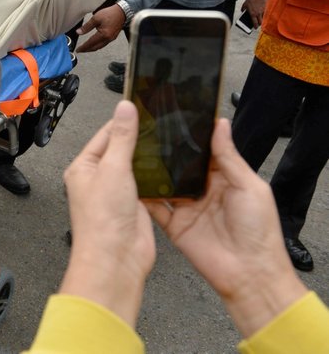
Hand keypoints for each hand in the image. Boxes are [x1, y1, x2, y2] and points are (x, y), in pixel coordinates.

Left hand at [60, 101, 154, 326]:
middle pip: (121, 149)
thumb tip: (124, 109)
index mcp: (83, 167)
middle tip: (160, 123)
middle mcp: (98, 179)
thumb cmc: (102, 221)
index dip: (124, 122)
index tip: (142, 108)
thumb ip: (122, 137)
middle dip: (139, 139)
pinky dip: (157, 175)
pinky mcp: (134, 205)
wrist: (116, 259)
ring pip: (135, 166)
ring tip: (168, 142)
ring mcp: (116, 192)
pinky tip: (170, 166)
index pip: (105, 135)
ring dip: (149, 158)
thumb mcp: (113, 169)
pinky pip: (147, 183)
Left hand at [76, 5, 125, 51]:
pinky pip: (104, 44)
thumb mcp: (95, 18)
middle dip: (87, 50)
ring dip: (92, 48)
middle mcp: (108, 39)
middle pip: (95, 47)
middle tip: (80, 50)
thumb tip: (79, 32)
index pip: (91, 43)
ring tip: (86, 48)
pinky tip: (94, 43)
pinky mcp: (113, 37)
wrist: (122, 12)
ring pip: (100, 46)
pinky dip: (97, 45)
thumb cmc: (110, 13)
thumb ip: (86, 27)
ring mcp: (111, 38)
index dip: (83, 47)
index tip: (78, 50)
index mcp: (104, 35)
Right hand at [144, 120, 306, 337]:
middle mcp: (202, 190)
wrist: (249, 273)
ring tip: (133, 149)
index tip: (173, 116)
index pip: (202, 151)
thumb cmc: (258, 230)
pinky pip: (154, 207)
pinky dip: (142, 196)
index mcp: (223, 178)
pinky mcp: (173, 224)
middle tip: (144, 129)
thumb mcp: (249, 186)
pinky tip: (129, 181)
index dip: (190, 136)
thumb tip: (220, 124)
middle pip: (179, 165)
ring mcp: (186, 207)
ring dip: (151, 170)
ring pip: (163, 182)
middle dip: (165, 150)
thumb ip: (229, 157)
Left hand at [241, 0, 265, 27]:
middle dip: (259, 24)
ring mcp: (263, 11)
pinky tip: (263, 14)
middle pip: (261, 22)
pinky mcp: (266, 8)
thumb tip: (242, 12)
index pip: (255, 23)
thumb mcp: (244, 5)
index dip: (255, 26)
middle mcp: (258, 14)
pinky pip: (266, 14)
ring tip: (260, 19)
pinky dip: (265, 15)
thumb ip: (243, 9)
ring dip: (262, 20)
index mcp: (252, 14)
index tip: (255, 28)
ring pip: (264, 18)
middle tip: (258, 24)